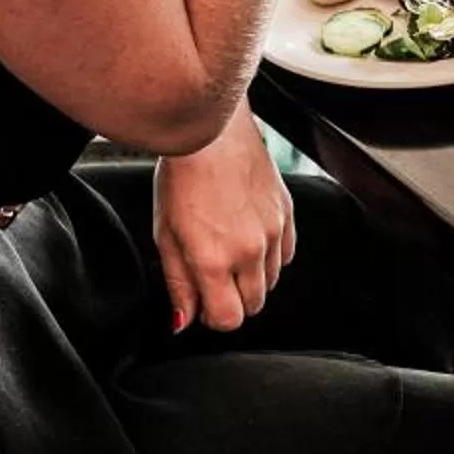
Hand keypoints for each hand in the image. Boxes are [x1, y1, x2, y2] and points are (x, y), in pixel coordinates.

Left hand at [153, 105, 295, 330]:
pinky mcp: (288, 214)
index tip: (203, 304)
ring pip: (272, 281)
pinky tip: (249, 235)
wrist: (213, 132)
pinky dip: (270, 255)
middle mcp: (250, 250)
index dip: (213, 317)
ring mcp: (273, 232)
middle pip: (253, 306)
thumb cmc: (183, 176)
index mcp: (214, 259)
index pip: (228, 319)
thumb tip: (184, 321)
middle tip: (212, 274)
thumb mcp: (165, 235)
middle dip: (232, 299)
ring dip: (252, 277)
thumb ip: (178, 284)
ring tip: (229, 247)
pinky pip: (286, 255)